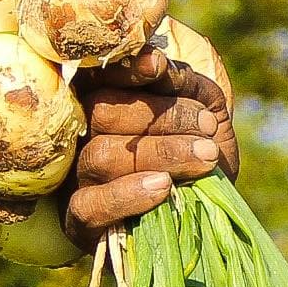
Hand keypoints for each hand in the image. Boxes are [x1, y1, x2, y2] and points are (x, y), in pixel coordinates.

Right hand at [65, 42, 238, 241]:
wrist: (210, 217)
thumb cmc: (201, 159)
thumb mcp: (206, 116)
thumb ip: (188, 87)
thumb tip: (159, 65)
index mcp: (106, 103)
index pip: (98, 76)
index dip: (124, 69)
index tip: (158, 67)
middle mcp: (81, 137)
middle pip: (102, 111)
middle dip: (162, 116)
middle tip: (208, 129)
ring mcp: (77, 179)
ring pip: (103, 155)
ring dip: (162, 153)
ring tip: (206, 157)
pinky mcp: (80, 221)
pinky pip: (93, 205)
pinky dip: (129, 194)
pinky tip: (165, 188)